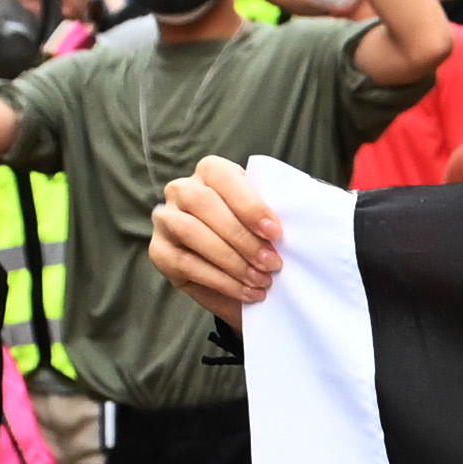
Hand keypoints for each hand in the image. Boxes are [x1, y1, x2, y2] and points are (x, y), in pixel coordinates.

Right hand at [151, 154, 288, 321]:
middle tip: (273, 264)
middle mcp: (181, 190)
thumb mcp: (270, 223)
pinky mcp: (160, 252)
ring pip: (192, 232)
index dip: (249, 204)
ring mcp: (166, 220)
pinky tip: (246, 291)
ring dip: (231, 260)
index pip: (222, 177)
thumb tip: (302, 216)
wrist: (244, 277)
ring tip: (261, 280)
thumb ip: (276, 213)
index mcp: (211, 172)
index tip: (276, 232)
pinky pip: (186, 263)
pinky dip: (221, 280)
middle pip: (203, 203)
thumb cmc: (260, 240)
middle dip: (242, 237)